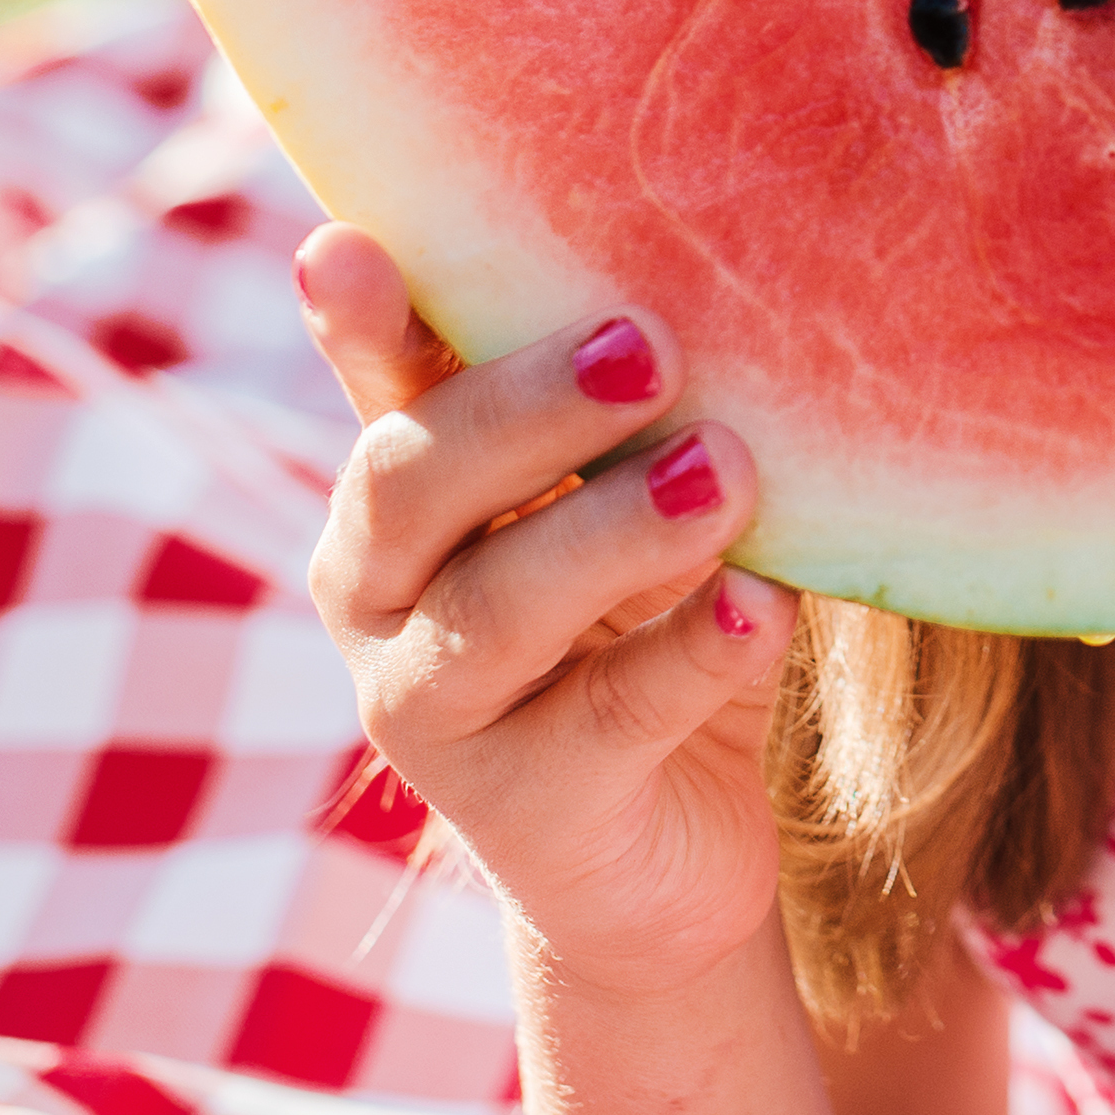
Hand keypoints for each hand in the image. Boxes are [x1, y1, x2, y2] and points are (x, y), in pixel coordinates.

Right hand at [296, 225, 791, 1000]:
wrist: (664, 868)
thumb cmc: (643, 637)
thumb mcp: (624, 515)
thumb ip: (624, 423)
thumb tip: (703, 286)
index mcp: (398, 503)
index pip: (380, 389)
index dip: (360, 323)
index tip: (350, 246)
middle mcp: (379, 602)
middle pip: (415, 487)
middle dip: (525, 410)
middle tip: (652, 348)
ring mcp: (435, 715)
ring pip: (498, 609)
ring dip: (615, 531)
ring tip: (727, 471)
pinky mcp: (525, 814)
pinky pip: (607, 720)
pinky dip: (692, 655)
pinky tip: (765, 606)